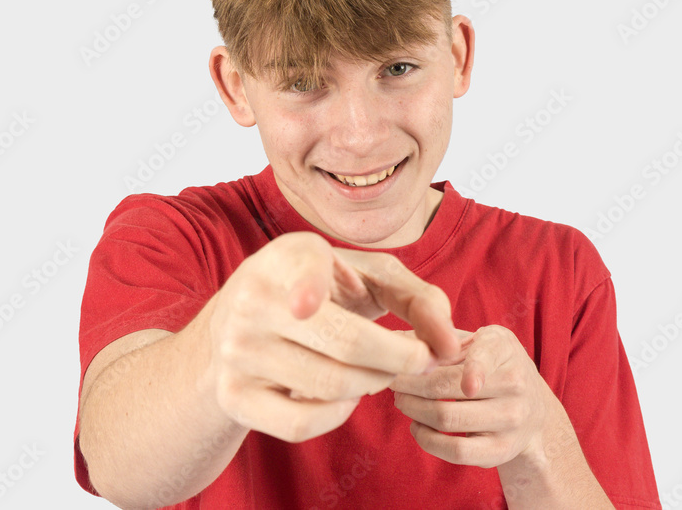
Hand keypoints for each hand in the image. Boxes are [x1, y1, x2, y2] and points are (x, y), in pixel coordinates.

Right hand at [206, 231, 460, 442]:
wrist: (237, 326)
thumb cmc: (324, 293)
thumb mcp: (367, 276)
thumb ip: (419, 297)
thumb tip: (449, 346)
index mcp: (288, 256)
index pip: (301, 272)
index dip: (306, 287)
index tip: (307, 305)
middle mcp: (253, 299)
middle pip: (346, 343)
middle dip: (402, 357)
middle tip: (420, 360)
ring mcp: (237, 350)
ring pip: (332, 386)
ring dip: (376, 383)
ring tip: (383, 371)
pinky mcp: (233, 396)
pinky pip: (302, 424)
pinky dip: (339, 415)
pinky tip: (347, 395)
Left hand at [390, 325, 554, 467]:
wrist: (533, 408)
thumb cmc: (492, 366)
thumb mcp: (477, 341)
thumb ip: (443, 339)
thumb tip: (396, 339)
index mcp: (504, 348)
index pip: (480, 356)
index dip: (456, 364)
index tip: (424, 365)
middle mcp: (515, 383)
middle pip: (446, 387)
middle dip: (408, 384)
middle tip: (392, 381)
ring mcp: (510, 419)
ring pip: (446, 418)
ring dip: (412, 409)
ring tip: (401, 400)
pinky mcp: (501, 450)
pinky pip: (455, 451)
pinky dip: (426, 438)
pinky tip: (417, 425)